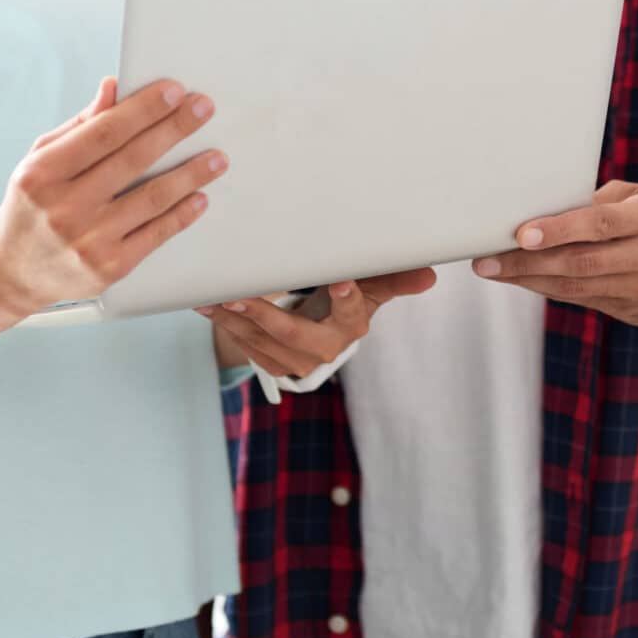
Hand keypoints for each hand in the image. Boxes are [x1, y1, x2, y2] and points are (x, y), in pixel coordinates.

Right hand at [0, 77, 226, 316]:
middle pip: (133, 160)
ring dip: (191, 175)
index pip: (103, 132)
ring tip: (217, 157)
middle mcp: (65, 207)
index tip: (173, 91)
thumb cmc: (32, 207)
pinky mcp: (110, 267)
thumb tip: (114, 88)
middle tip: (203, 110)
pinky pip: (156, 235)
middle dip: (174, 130)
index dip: (143, 109)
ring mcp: (89, 240)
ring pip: (152, 198)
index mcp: (43, 173)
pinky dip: (182, 214)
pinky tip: (200, 197)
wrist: (15, 271)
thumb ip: (80, 126)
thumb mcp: (41, 161)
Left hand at [200, 269, 437, 376]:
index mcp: (352, 326)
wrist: (320, 330)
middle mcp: (324, 349)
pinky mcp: (273, 363)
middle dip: (262, 314)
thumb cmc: (345, 300)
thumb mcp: (370, 289)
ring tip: (211, 297)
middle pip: (292, 334)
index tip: (341, 282)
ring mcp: (296, 360)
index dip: (348, 298)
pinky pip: (246, 346)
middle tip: (237, 295)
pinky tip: (208, 306)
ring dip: (233, 319)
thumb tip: (429, 275)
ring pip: (261, 340)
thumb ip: (393, 280)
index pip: (352, 312)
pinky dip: (226, 325)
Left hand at [473, 181, 637, 327]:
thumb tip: (542, 210)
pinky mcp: (629, 310)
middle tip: (487, 259)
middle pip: (580, 262)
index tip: (521, 234)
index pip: (600, 224)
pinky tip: (518, 279)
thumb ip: (597, 202)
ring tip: (492, 270)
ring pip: (575, 288)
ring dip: (527, 279)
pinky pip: (578, 300)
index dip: (558, 230)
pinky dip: (544, 289)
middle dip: (527, 261)